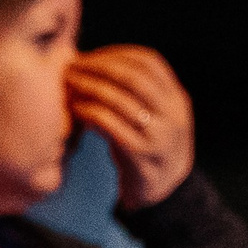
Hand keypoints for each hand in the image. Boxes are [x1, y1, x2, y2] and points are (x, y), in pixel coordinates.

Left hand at [67, 45, 193, 210]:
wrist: (165, 193)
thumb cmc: (149, 148)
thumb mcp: (156, 116)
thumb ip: (140, 93)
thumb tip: (98, 62)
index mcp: (178, 99)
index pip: (149, 62)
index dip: (117, 54)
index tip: (91, 56)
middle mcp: (174, 115)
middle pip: (134, 77)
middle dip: (99, 67)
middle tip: (73, 67)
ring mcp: (160, 137)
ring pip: (121, 100)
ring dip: (90, 87)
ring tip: (69, 84)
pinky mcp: (141, 157)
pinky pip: (111, 126)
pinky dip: (91, 112)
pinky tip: (76, 109)